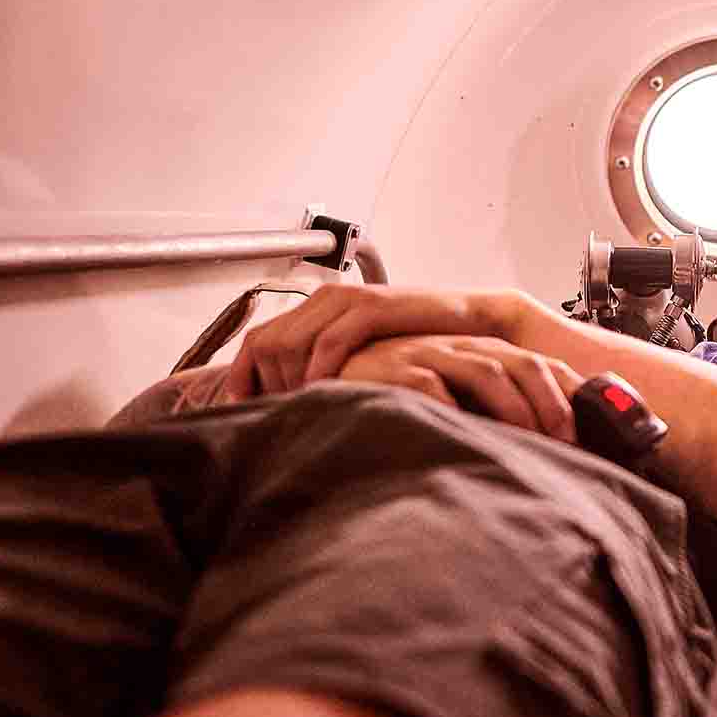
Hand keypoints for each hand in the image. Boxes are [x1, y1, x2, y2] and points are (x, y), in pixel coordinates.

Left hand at [227, 285, 519, 398]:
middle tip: (286, 416)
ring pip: (289, 342)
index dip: (242, 376)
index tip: (243, 411)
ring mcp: (348, 302)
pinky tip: (327, 392)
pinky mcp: (373, 307)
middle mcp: (325, 300)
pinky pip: (329, 341)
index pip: (257, 340)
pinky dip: (319, 370)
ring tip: (306, 409)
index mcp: (318, 309)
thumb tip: (293, 405)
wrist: (474, 322)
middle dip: (268, 385)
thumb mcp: (365, 357)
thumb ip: (330, 367)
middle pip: (265, 344)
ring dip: (290, 381)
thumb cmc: (421, 345)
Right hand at [339, 335, 584, 441]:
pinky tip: (469, 436)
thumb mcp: (454, 404)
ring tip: (531, 442)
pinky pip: (431, 385)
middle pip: (524, 364)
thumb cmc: (397, 396)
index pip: (540, 365)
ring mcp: (428, 354)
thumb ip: (490, 419)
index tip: (594, 431)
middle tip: (567, 443)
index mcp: (481, 354)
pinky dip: (454, 409)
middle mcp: (460, 349)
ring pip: (487, 371)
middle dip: (552, 404)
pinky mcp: (394, 369)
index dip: (570, 394)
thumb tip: (540, 454)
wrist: (333, 379)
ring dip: (516, 409)